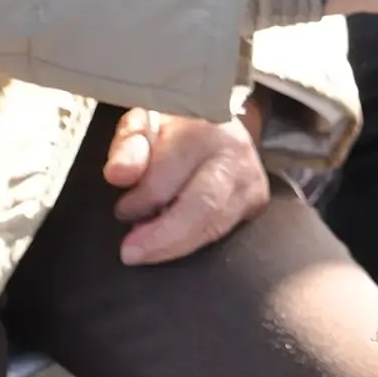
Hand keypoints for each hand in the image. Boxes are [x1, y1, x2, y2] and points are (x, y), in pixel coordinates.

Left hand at [102, 108, 269, 265]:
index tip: (122, 211)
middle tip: (131, 253)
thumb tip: (119, 175)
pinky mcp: (258, 201)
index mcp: (201, 129)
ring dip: (177, 244)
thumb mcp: (142, 125)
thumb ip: (128, 146)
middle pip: (202, 208)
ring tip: (148, 249)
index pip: (168, 179)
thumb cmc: (172, 125)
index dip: (139, 203)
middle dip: (163, 238)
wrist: (217, 123)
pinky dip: (194, 241)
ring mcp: (253, 179)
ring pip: (215, 227)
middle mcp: (235, 153)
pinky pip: (224, 233)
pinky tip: (175, 241)